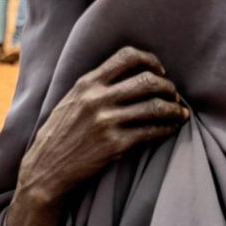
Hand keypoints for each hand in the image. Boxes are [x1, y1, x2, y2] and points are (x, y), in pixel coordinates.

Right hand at [16, 47, 186, 213]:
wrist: (46, 169)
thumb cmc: (59, 135)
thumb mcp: (70, 101)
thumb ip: (94, 87)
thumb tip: (127, 75)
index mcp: (87, 83)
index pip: (127, 56)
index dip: (150, 60)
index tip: (159, 71)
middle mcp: (97, 99)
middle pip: (147, 80)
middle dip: (168, 87)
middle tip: (174, 95)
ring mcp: (106, 122)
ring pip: (154, 106)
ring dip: (173, 109)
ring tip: (180, 113)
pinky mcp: (114, 145)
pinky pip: (151, 131)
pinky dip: (166, 128)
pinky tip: (170, 128)